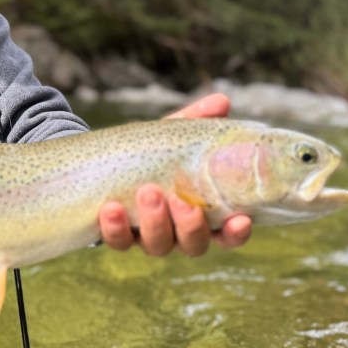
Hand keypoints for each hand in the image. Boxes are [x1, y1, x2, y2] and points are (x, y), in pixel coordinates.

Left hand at [97, 93, 252, 255]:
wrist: (107, 161)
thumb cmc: (154, 153)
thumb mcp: (175, 137)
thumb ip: (197, 121)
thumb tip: (220, 101)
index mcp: (202, 214)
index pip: (227, 233)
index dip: (236, 232)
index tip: (240, 219)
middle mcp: (178, 233)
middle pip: (193, 244)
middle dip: (190, 225)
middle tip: (180, 199)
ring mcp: (148, 237)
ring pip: (157, 245)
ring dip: (155, 221)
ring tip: (147, 191)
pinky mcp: (118, 237)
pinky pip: (118, 241)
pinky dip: (115, 228)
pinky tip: (111, 208)